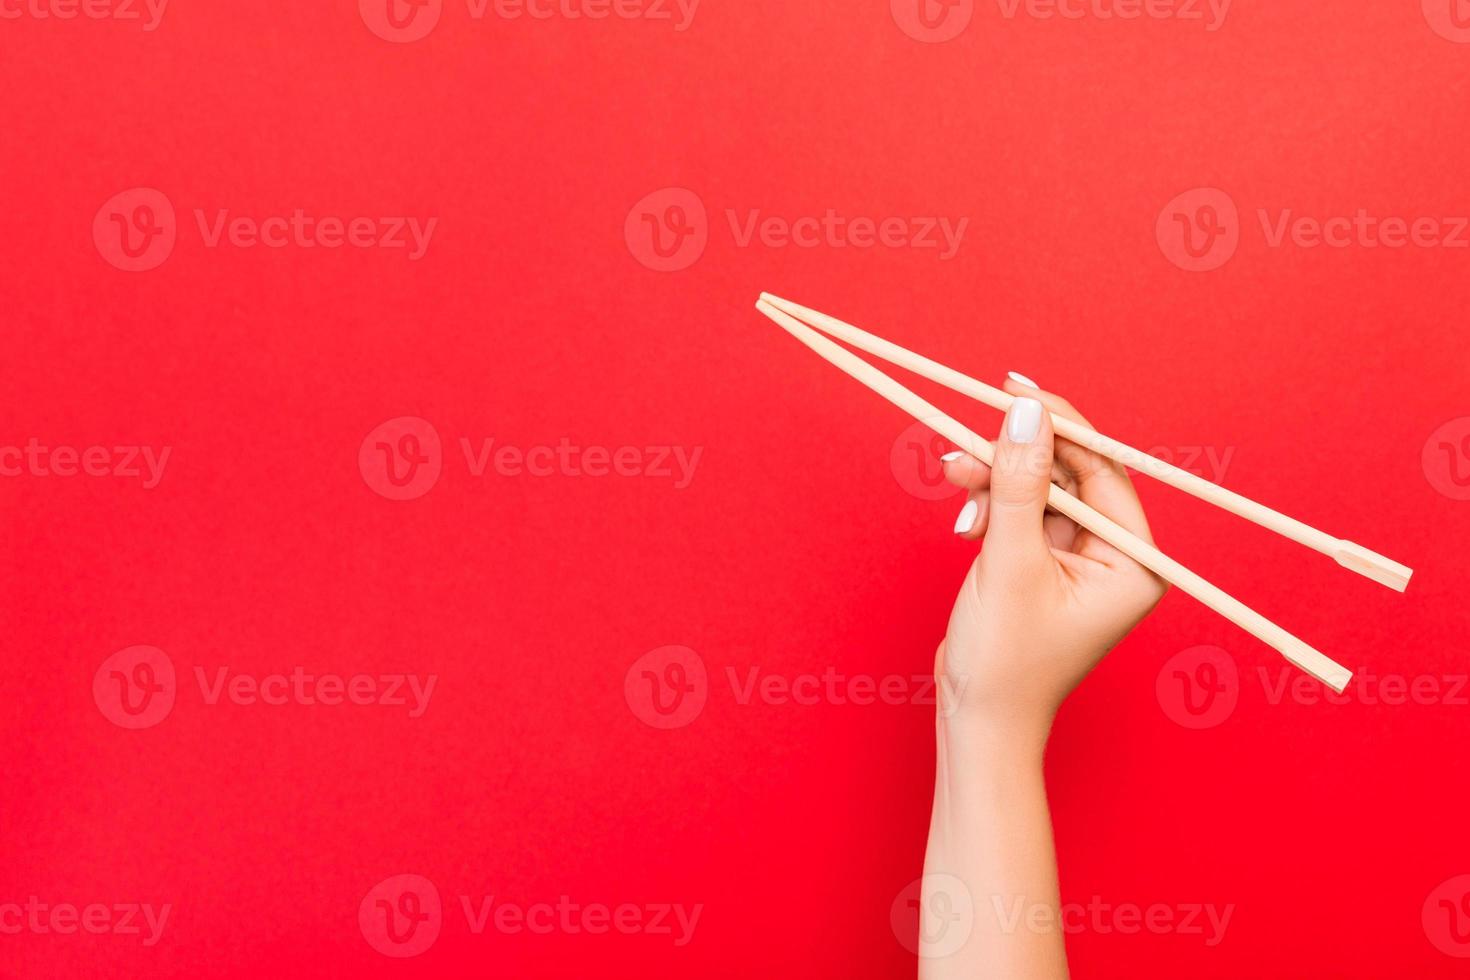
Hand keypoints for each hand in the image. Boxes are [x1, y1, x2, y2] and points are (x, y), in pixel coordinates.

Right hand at [935, 377, 1167, 740]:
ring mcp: (1081, 561)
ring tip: (953, 481)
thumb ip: (1019, 481)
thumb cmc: (1005, 661)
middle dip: (1013, 457)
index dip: (1058, 425)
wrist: (976, 720)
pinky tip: (965, 522)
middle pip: (1068, 473)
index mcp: (1135, 562)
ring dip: (994, 482)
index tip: (1013, 390)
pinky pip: (1022, 512)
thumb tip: (1025, 411)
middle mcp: (1118, 557)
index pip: (1102, 469)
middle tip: (964, 443)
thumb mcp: (1010, 561)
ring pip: (1038, 489)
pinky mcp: (1046, 565)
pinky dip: (991, 507)